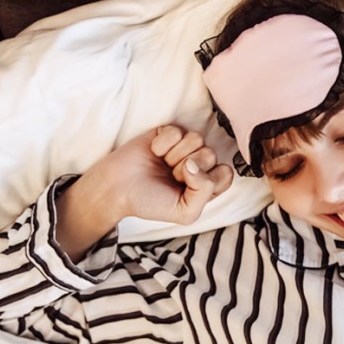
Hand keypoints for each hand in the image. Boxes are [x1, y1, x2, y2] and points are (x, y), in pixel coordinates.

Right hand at [81, 125, 233, 225]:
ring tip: (163, 164)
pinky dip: (162, 144)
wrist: (117, 189)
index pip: (226, 173)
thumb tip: (196, 164)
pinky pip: (177, 131)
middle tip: (170, 176)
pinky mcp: (168, 133)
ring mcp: (184, 147)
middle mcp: (198, 163)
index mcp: (206, 183)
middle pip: (211, 154)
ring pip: (197, 139)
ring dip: (175, 155)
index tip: (187, 188)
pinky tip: (154, 153)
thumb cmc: (150, 202)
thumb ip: (204, 193)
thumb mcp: (185, 212)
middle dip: (188, 168)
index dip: (208, 180)